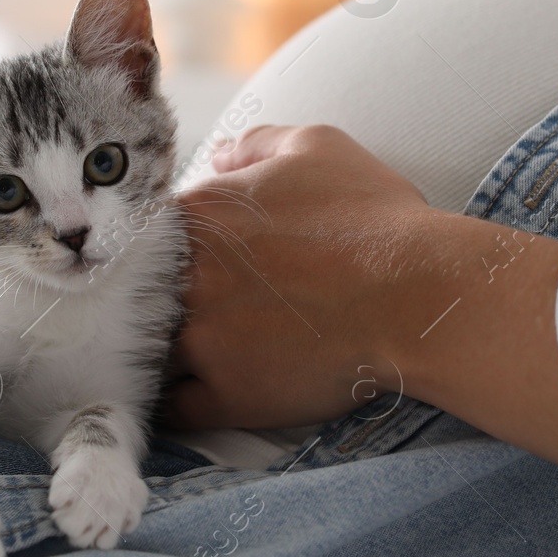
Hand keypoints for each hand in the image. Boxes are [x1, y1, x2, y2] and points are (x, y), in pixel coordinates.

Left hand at [168, 124, 433, 428]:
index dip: (158, 254)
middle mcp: (186, 278)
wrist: (419, 294)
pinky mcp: (227, 396)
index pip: (141, 238)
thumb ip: (257, 145)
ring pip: (150, 356)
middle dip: (155, 307)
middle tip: (188, 315)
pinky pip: (178, 411)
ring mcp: (202, 341)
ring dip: (164, 357)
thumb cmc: (375, 218)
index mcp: (198, 216)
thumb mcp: (318, 148)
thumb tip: (220, 154)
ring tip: (191, 361)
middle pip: (138, 299)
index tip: (182, 267)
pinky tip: (200, 398)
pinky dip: (184, 406)